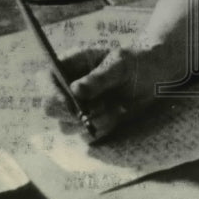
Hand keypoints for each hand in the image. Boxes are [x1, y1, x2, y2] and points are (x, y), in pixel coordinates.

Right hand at [54, 42, 168, 133]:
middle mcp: (67, 88)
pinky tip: (118, 113)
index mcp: (70, 65)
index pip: (45, 80)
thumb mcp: (120, 64)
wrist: (153, 76)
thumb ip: (99, 77)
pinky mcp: (88, 123)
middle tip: (99, 107)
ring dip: (94, 121)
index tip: (70, 102)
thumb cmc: (134, 62)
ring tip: (116, 106)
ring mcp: (76, 107)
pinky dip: (103, 128)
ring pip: (68, 126)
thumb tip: (75, 90)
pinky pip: (85, 136)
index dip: (51, 92)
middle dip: (73, 113)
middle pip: (50, 108)